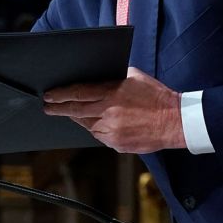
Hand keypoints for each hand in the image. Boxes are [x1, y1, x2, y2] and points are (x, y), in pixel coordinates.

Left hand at [42, 66, 185, 153]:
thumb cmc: (156, 96)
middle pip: (76, 111)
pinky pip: (99, 136)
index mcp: (112, 94)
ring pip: (86, 125)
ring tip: (75, 113)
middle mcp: (108, 113)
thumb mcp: (134, 77)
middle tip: (48, 107)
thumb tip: (96, 80)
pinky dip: (96, 128)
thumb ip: (113, 78)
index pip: (78, 93)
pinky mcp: (116, 144)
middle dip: (59, 109)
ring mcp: (111, 131)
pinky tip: (100, 123)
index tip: (48, 96)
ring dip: (80, 118)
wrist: (175, 121)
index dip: (60, 95)